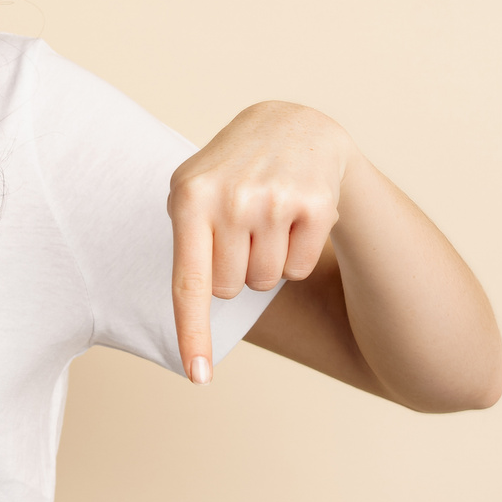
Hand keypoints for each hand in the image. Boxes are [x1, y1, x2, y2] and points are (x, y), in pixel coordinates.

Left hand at [168, 101, 355, 383]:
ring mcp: (275, 201)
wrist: (293, 125)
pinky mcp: (316, 205)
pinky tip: (294, 216)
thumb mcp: (193, 191)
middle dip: (233, 269)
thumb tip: (195, 317)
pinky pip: (298, 270)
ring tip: (267, 217)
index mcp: (189, 197)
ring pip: (264, 283)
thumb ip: (186, 245)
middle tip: (241, 226)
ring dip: (266, 261)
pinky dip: (296, 254)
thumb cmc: (231, 173)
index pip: (189, 283)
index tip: (199, 376)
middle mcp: (231, 199)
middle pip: (228, 289)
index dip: (193, 334)